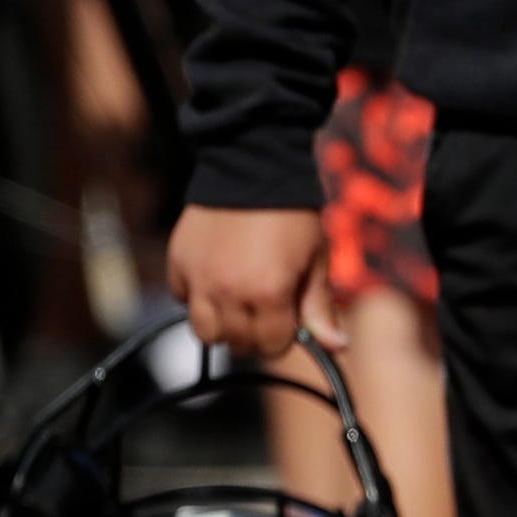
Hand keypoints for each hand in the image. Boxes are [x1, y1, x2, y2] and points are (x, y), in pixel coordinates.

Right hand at [170, 203, 335, 357]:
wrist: (254, 169)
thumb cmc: (293, 216)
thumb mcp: (316, 260)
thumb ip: (320, 308)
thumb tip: (338, 348)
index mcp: (269, 293)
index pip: (272, 347)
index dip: (285, 336)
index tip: (289, 318)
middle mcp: (229, 293)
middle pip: (238, 344)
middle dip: (256, 334)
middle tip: (267, 308)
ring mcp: (199, 280)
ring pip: (205, 333)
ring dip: (224, 324)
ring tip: (240, 300)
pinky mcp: (178, 264)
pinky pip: (183, 300)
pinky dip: (198, 297)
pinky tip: (217, 278)